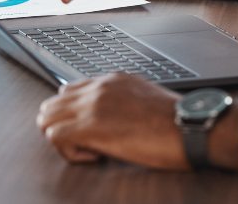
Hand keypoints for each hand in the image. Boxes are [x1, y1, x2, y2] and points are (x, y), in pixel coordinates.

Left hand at [38, 73, 185, 167]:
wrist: (190, 128)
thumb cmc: (176, 123)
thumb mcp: (145, 100)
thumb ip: (123, 102)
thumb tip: (113, 118)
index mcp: (113, 80)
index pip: (69, 91)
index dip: (75, 116)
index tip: (93, 132)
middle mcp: (98, 87)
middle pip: (52, 104)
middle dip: (62, 127)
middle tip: (86, 144)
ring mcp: (93, 105)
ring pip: (47, 119)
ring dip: (63, 139)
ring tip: (90, 150)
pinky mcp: (90, 126)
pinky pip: (56, 138)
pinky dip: (70, 153)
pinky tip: (95, 157)